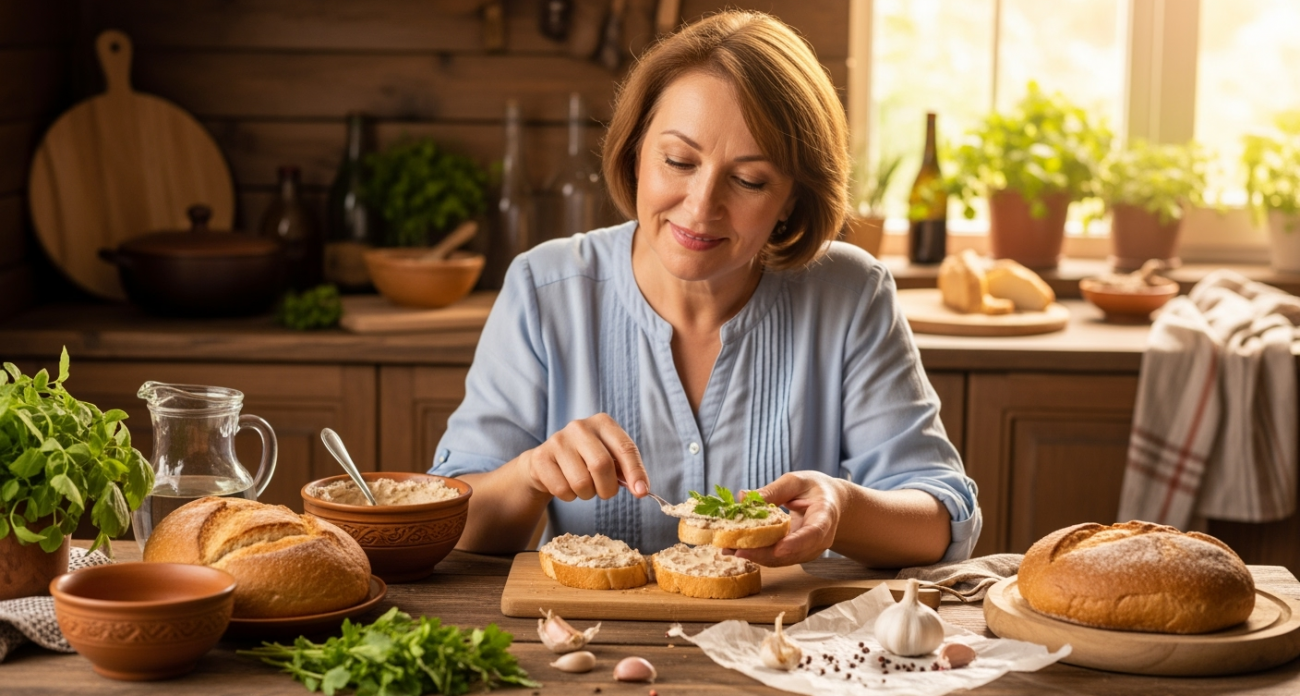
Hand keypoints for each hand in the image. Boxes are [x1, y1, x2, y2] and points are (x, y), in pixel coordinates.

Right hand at [513, 413, 649, 501]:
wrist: (547, 462)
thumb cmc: (586, 460)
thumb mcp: (610, 458)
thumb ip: (627, 470)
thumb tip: (641, 489)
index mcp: (602, 423)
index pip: (625, 448)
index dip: (635, 472)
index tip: (641, 492)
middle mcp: (580, 427)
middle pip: (602, 465)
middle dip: (607, 488)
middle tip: (605, 492)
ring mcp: (558, 440)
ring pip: (581, 482)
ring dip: (587, 494)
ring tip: (583, 486)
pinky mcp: (541, 457)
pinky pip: (562, 489)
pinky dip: (569, 496)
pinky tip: (566, 484)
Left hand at [731, 471, 844, 565]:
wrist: (830, 503)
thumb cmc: (814, 489)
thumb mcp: (796, 481)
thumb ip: (772, 490)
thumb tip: (743, 497)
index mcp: (825, 517)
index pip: (814, 533)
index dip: (797, 542)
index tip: (779, 547)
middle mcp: (819, 540)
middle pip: (792, 553)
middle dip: (763, 553)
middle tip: (737, 549)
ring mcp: (808, 551)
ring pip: (782, 559)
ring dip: (755, 556)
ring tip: (729, 549)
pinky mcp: (796, 555)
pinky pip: (777, 558)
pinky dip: (757, 554)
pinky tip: (735, 549)